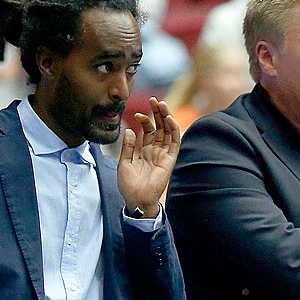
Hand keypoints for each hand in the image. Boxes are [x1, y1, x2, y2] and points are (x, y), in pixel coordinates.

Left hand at [118, 96, 179, 217]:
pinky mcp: (169, 160)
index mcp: (145, 151)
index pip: (149, 130)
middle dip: (158, 113)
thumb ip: (128, 146)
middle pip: (160, 128)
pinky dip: (173, 130)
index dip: (145, 120)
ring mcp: (164, 155)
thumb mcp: (124, 162)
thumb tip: (129, 130)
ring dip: (166, 117)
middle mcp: (156, 151)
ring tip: (162, 104)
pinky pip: (175, 143)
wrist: (136, 199)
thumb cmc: (129, 185)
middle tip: (154, 100)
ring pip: (168, 132)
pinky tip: (169, 119)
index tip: (137, 114)